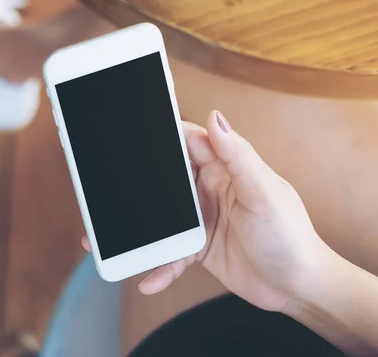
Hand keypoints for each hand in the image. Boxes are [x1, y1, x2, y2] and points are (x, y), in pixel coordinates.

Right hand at [83, 111, 332, 311]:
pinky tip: (148, 279)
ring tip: (110, 241)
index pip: (188, 143)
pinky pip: (170, 253)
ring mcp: (202, 219)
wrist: (297, 287)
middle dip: (138, 185)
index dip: (163, 135)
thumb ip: (239, 156)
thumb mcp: (264, 193)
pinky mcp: (198, 248)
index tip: (132, 132)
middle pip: (166, 179)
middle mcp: (209, 190)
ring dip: (139, 228)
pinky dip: (159, 266)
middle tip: (108, 189)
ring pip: (161, 217)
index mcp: (226, 169)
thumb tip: (215, 117)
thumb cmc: (290, 237)